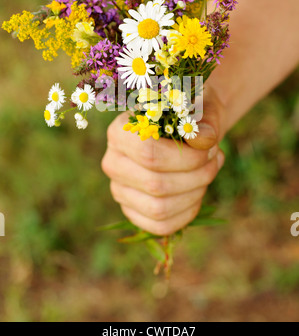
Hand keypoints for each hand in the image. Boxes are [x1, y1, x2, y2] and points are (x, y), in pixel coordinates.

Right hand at [102, 87, 225, 235]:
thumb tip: (204, 141)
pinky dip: (187, 212)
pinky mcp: (132, 210)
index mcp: (121, 131)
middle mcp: (113, 162)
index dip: (187, 158)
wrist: (187, 127)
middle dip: (197, 176)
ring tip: (210, 172)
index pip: (149, 155)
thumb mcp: (201, 109)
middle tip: (216, 158)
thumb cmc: (191, 115)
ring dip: (195, 193)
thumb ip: (203, 122)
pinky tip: (199, 191)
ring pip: (159, 208)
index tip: (211, 148)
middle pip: (156, 185)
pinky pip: (161, 225)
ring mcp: (120, 189)